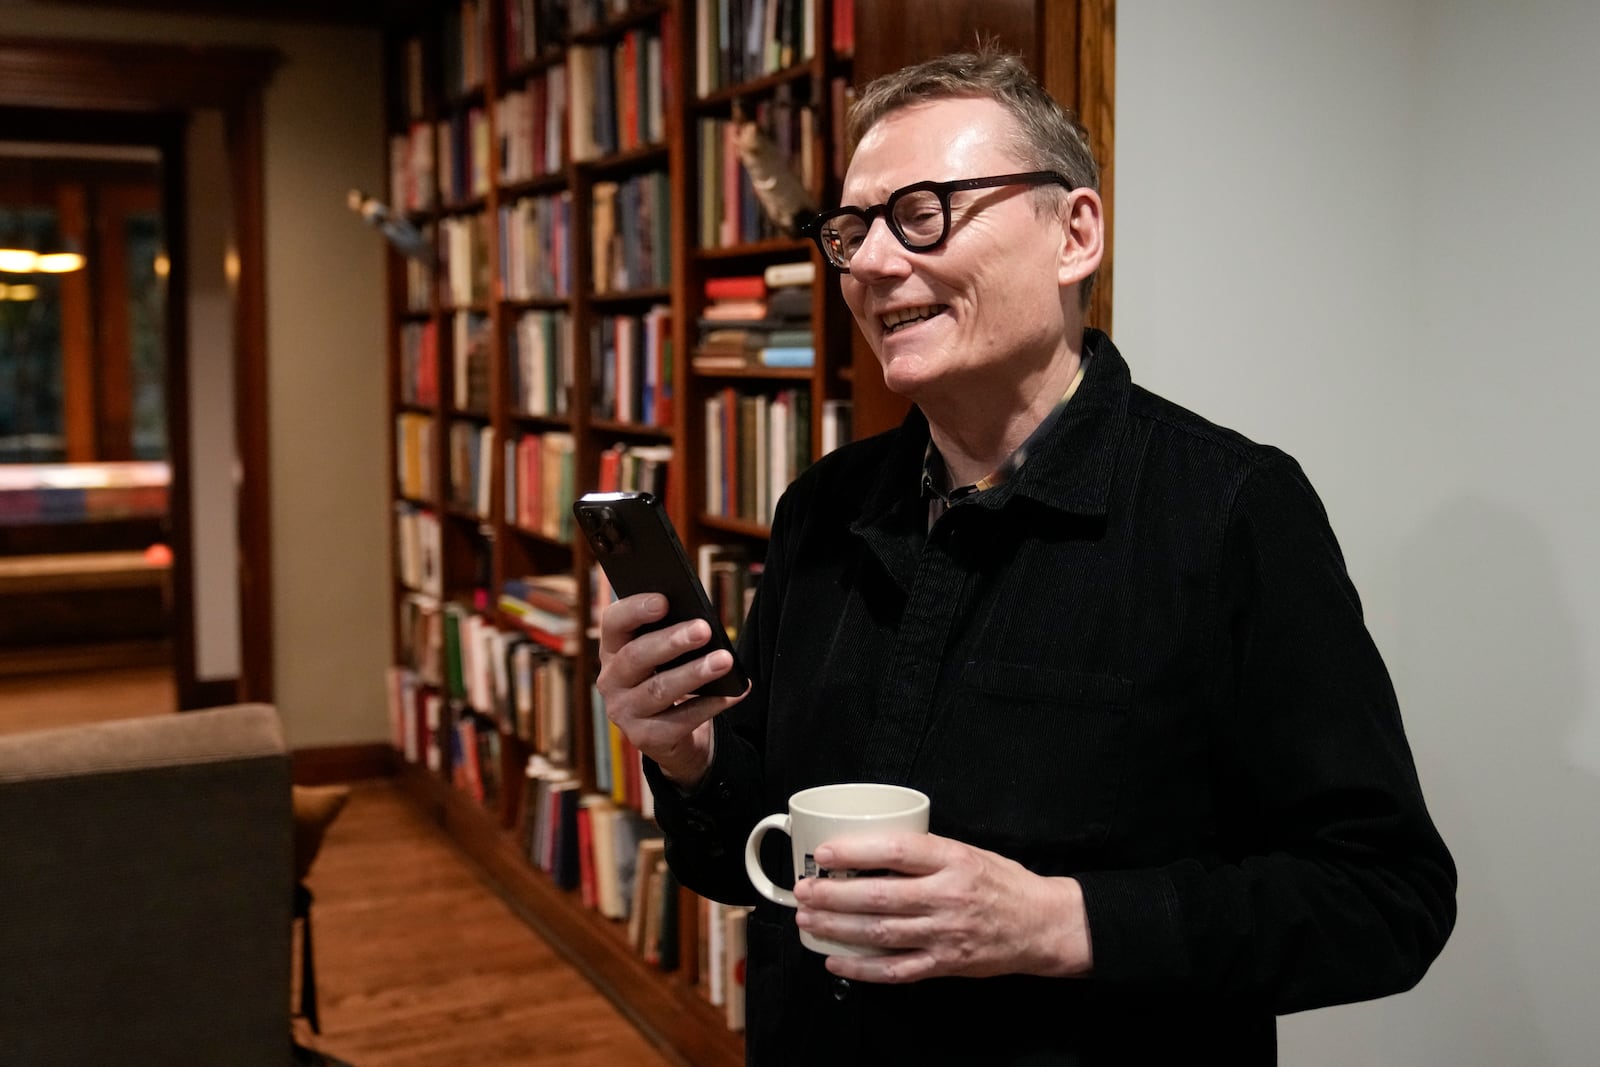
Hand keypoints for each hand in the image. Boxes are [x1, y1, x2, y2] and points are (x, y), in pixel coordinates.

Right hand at [595, 593, 748, 788]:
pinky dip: (710, 705)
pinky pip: (681, 720)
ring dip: (695, 673)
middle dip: (672, 641)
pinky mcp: (645, 739)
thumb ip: (673, 634)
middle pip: (636, 656)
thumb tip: (701, 622)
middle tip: (704, 629)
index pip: (613, 623)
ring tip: (725, 660)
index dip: (635, 609)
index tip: (664, 600)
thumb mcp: (666, 655)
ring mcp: (625, 712)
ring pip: (659, 689)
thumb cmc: (670, 678)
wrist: (673, 735)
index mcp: (613, 649)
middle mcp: (611, 681)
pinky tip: (732, 693)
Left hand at [791, 832, 1093, 982]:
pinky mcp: (945, 964)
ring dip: (838, 927)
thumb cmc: (1002, 884)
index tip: (824, 852)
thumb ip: (924, 852)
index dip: (855, 851)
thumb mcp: (967, 851)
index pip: (896, 851)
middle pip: (880, 895)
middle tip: (803, 890)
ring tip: (809, 919)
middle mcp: (947, 897)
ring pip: (881, 932)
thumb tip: (869, 848)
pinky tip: (836, 959)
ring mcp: (945, 934)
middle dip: (833, 894)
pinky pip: (895, 970)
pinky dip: (861, 968)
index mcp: (953, 860)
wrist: (1042, 925)